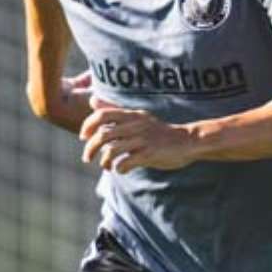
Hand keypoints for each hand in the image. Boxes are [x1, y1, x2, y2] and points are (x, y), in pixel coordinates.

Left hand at [80, 95, 196, 173]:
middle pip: (103, 135)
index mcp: (131, 115)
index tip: (83, 137)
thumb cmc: (160, 132)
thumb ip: (115, 110)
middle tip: (87, 158)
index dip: (88, 126)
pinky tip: (121, 170)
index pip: (101, 115)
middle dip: (90, 148)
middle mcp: (135, 125)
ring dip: (104, 161)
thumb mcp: (138, 117)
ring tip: (106, 167)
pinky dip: (119, 168)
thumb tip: (92, 101)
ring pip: (112, 150)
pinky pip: (126, 162)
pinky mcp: (150, 154)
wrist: (188, 141)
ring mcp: (143, 140)